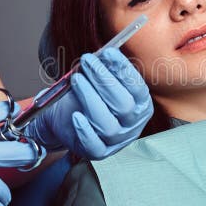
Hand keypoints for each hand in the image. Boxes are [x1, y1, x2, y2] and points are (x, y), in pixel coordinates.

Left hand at [26, 48, 152, 159]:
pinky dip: (85, 129)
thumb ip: (106, 69)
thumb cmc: (87, 96)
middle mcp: (132, 125)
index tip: (108, 53)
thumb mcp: (99, 80)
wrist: (65, 118)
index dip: (124, 70)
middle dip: (104, 80)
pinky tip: (75, 115)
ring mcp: (116, 141)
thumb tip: (106, 53)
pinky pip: (94, 144)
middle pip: (123, 105)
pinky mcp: (98, 152)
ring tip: (76, 79)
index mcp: (141, 106)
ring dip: (90, 98)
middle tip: (87, 61)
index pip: (137, 88)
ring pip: (108, 124)